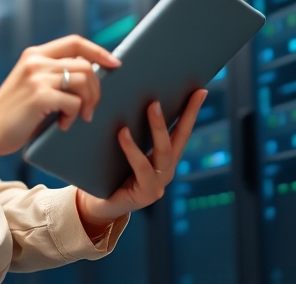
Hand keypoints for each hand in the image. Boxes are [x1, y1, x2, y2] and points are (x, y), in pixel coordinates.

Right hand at [0, 35, 120, 161]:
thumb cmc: (14, 114)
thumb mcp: (32, 85)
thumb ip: (54, 75)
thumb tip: (92, 75)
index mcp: (34, 54)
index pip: (75, 42)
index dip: (99, 51)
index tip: (115, 64)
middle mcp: (35, 61)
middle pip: (85, 65)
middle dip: (96, 89)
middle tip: (90, 109)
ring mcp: (36, 77)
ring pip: (84, 81)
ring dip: (88, 103)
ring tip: (76, 118)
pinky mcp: (38, 96)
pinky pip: (74, 102)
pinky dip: (74, 116)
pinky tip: (63, 125)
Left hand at [74, 89, 209, 235]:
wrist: (95, 205)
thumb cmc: (106, 172)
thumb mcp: (121, 148)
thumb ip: (130, 128)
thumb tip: (127, 93)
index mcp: (163, 158)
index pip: (181, 130)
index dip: (191, 111)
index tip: (200, 90)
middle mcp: (166, 170)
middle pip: (180, 138)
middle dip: (186, 113)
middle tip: (187, 90)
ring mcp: (158, 184)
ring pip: (164, 152)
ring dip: (158, 127)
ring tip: (152, 105)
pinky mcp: (145, 195)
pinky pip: (142, 168)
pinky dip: (132, 149)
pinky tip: (123, 132)